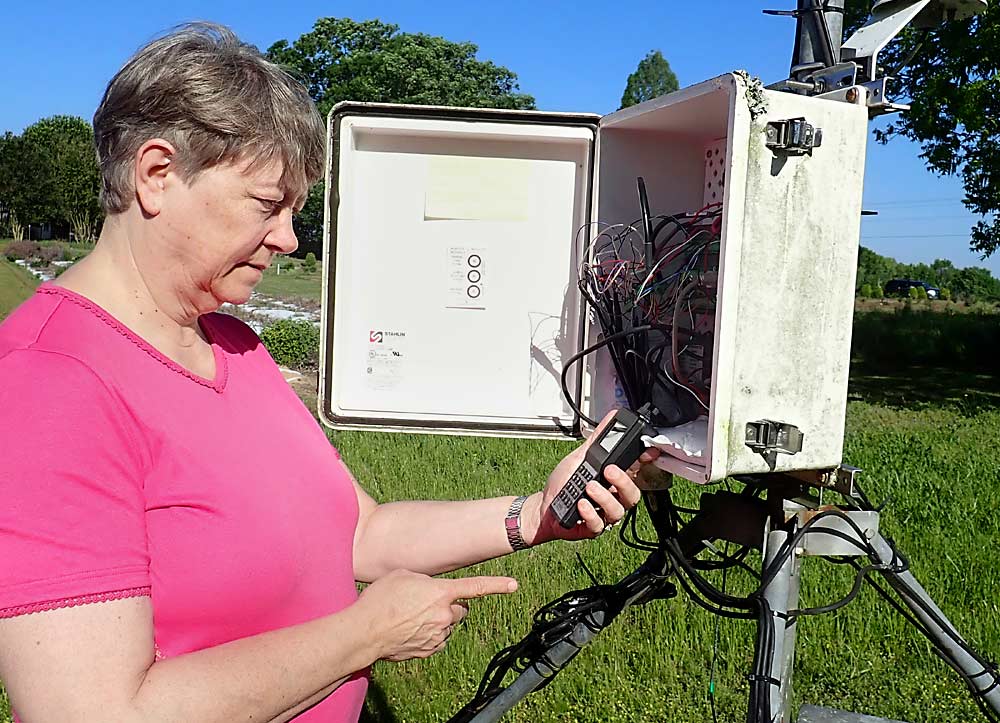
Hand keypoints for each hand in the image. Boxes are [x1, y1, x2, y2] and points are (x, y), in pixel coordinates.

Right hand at [357, 569, 517, 661]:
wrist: (364, 632)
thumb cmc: (380, 599)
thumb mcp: (403, 576)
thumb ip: (425, 580)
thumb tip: (431, 589)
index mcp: (441, 592)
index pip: (475, 586)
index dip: (497, 584)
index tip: (513, 585)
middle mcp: (444, 615)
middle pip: (460, 610)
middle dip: (450, 606)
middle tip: (428, 604)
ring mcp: (438, 635)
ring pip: (447, 626)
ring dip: (437, 621)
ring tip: (410, 617)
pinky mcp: (429, 650)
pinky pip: (437, 640)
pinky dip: (428, 635)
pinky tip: (409, 631)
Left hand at [521, 409, 659, 544]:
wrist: (544, 506)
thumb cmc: (563, 484)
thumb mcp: (579, 458)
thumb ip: (597, 440)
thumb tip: (610, 418)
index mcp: (613, 480)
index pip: (636, 471)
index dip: (645, 462)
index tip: (647, 453)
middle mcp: (612, 498)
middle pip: (632, 494)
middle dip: (624, 481)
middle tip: (609, 470)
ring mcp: (603, 514)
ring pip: (617, 510)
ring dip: (604, 497)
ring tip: (589, 486)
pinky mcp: (591, 528)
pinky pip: (598, 524)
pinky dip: (590, 513)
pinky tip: (581, 504)